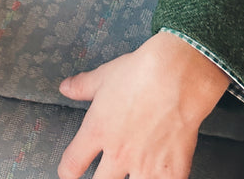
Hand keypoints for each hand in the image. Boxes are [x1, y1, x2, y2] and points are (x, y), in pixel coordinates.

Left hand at [57, 32, 229, 178]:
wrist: (177, 78)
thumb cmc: (140, 74)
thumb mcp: (103, 76)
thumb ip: (82, 86)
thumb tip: (66, 88)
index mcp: (98, 132)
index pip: (72, 165)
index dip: (67, 171)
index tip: (69, 172)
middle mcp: (119, 154)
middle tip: (104, 174)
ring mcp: (145, 166)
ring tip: (133, 174)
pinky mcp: (172, 171)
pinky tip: (160, 175)